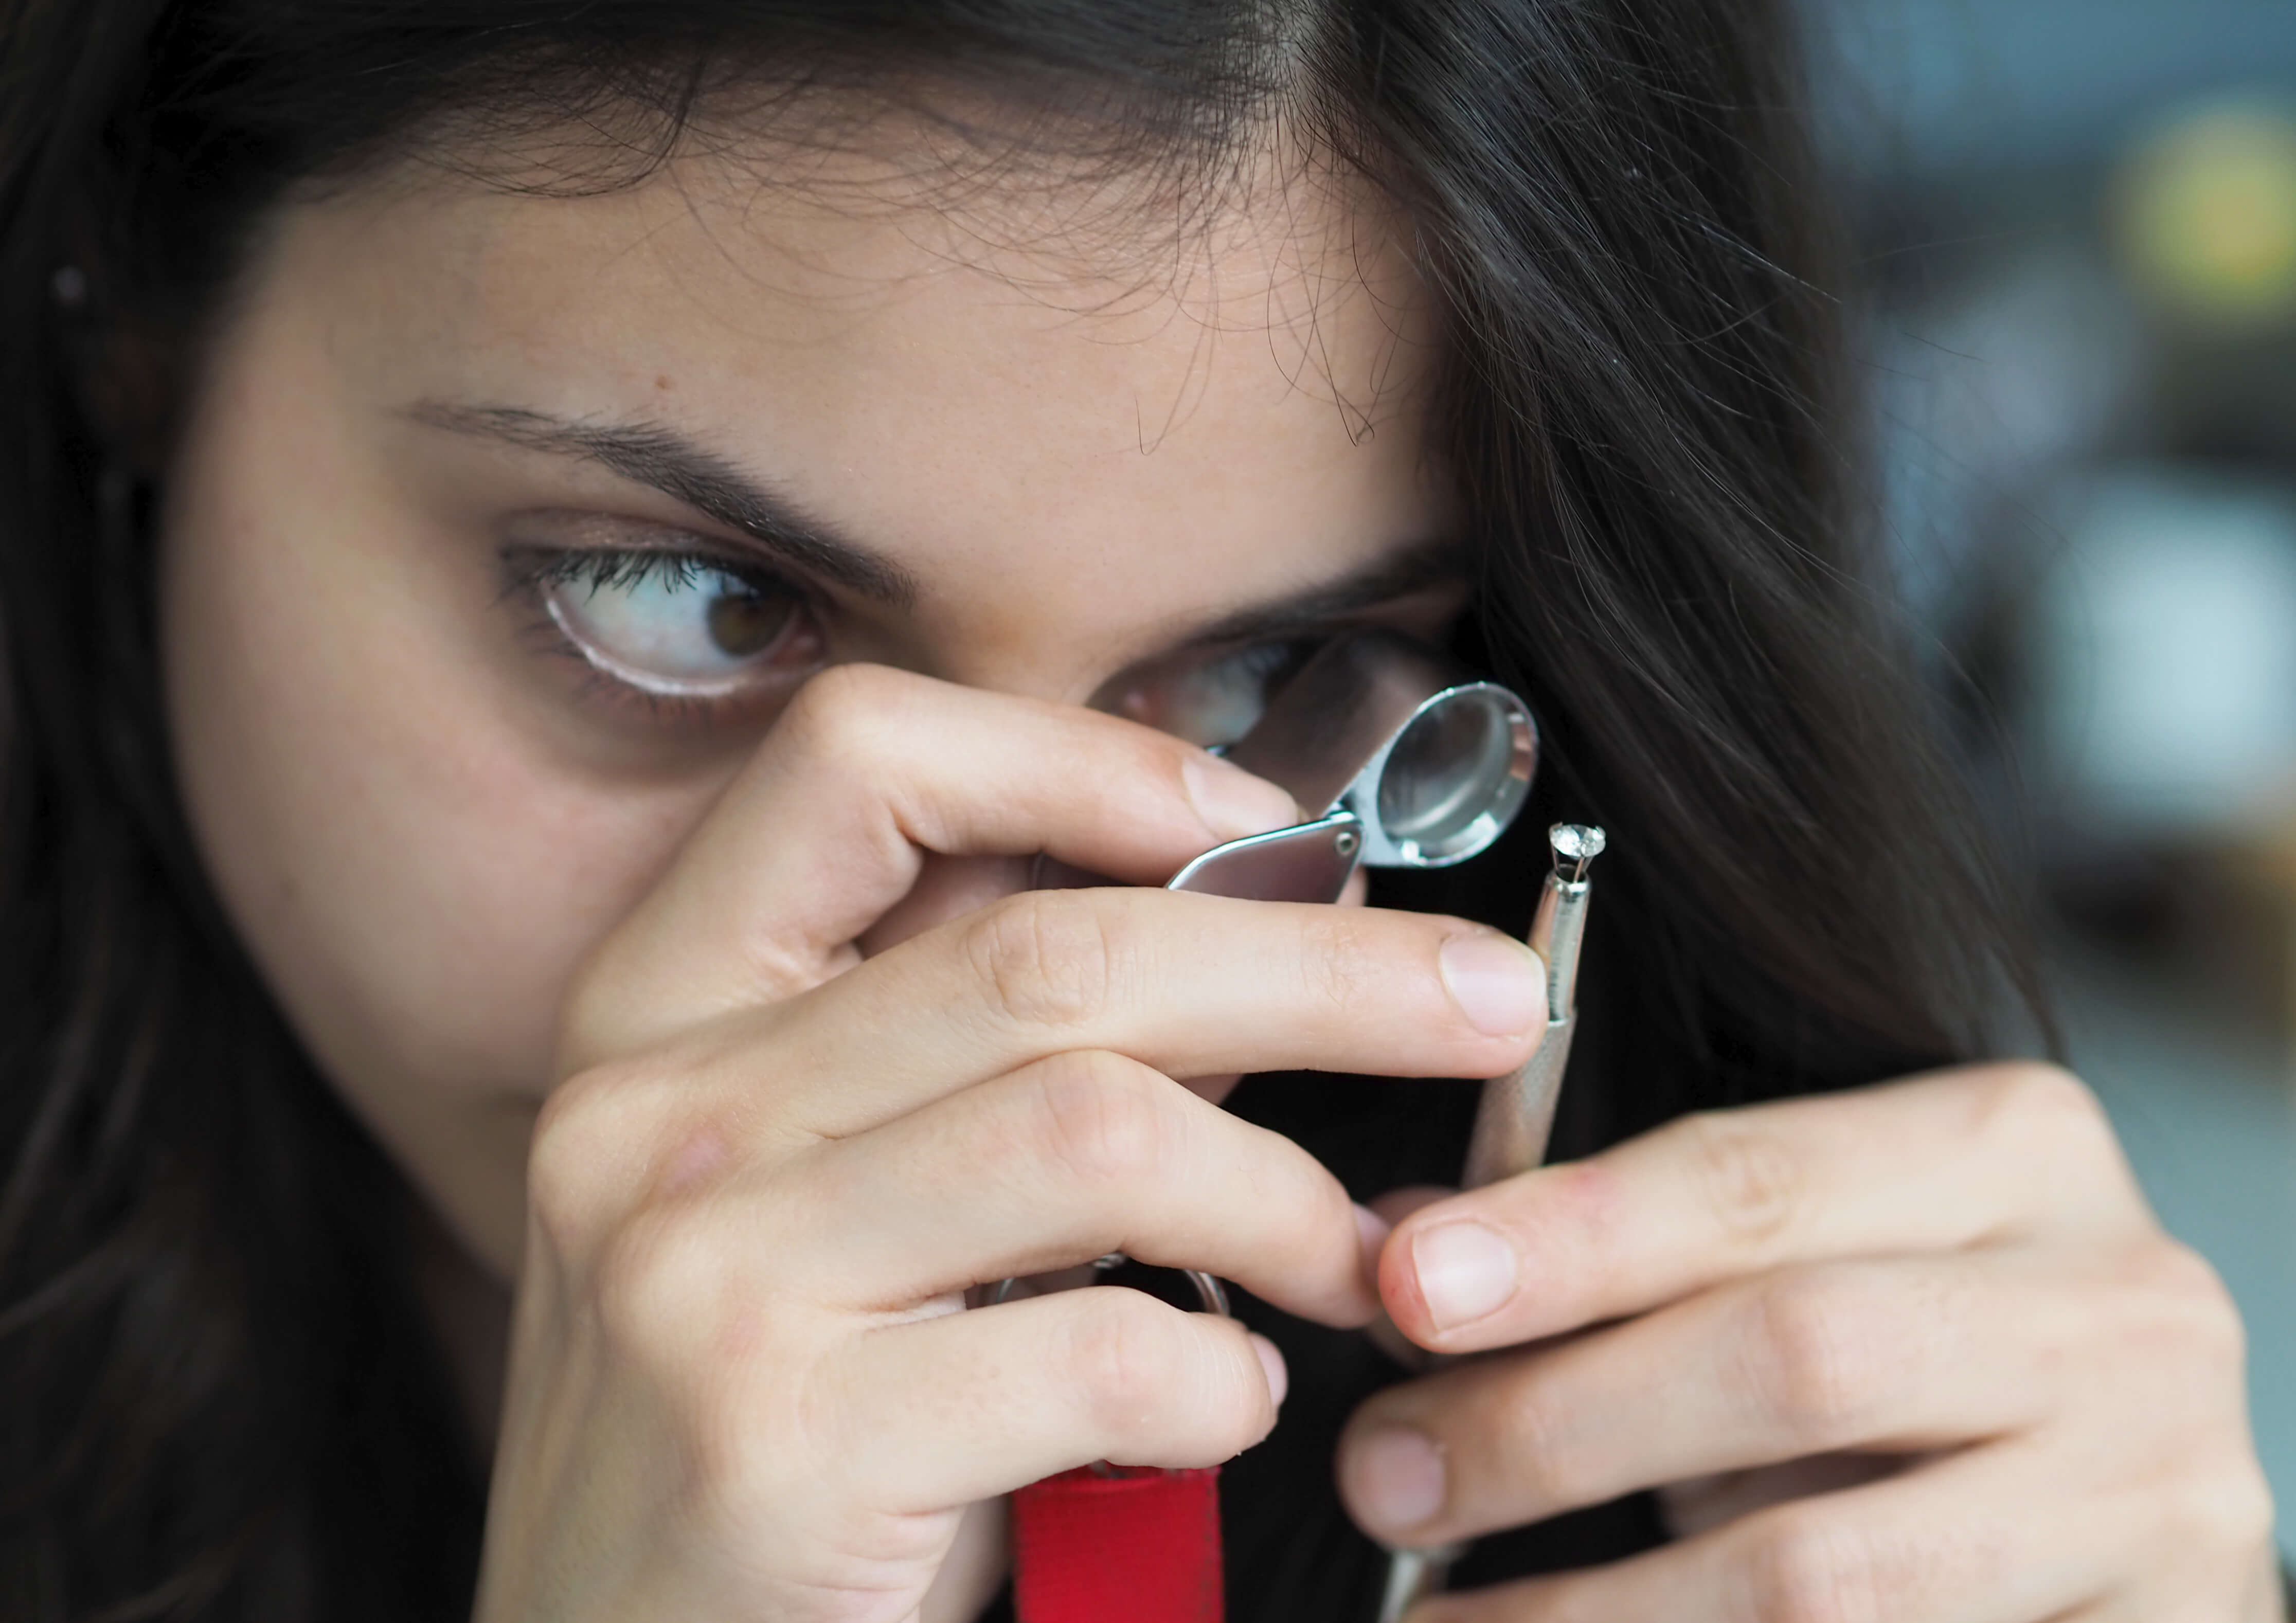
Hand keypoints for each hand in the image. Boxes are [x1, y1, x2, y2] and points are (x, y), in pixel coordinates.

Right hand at [468, 665, 1551, 1622]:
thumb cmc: (768, 1427)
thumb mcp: (832, 1201)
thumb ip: (992, 1059)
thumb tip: (1262, 938)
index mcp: (661, 1008)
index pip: (859, 756)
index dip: (1086, 760)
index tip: (1264, 829)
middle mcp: (658, 1110)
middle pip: (1055, 951)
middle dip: (1321, 968)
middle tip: (1483, 1002)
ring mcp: (703, 1269)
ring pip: (1099, 1128)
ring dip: (1283, 1196)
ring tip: (1352, 1263)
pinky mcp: (773, 1441)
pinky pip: (1097, 1350)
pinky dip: (1217, 1379)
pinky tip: (1222, 1411)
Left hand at [1338, 1065, 2283, 1621]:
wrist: (2118, 1482)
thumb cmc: (1924, 1347)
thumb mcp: (1803, 1259)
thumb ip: (1634, 1248)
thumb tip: (1408, 1261)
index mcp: (2013, 1152)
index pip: (1751, 1180)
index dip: (1563, 1240)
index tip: (1405, 1290)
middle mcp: (2113, 1305)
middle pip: (1791, 1356)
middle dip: (1555, 1422)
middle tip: (1387, 1475)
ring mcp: (2156, 1487)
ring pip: (1825, 1571)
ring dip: (1598, 1605)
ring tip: (1441, 1615)